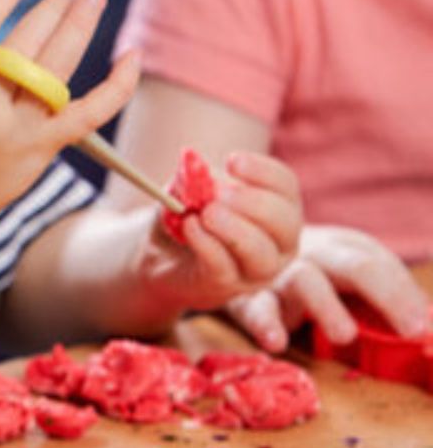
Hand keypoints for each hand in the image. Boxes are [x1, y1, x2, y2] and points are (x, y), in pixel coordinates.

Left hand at [136, 152, 302, 320]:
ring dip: (234, 230)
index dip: (263, 172)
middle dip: (254, 203)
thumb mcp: (185, 190)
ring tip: (206, 213)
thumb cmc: (187, 215)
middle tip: (220, 193)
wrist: (161, 256)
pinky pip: (225, 267)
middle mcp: (279, 241)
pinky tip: (190, 227)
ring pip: (261, 253)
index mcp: (278, 207)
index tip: (232, 161)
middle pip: (285, 221)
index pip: (286, 186)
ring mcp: (257, 269)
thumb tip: (195, 166)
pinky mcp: (228, 286)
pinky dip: (207, 245)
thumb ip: (193, 178)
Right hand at [223, 225, 429, 351]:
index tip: (427, 329)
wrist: (240, 248)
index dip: (409, 297)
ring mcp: (282, 275)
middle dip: (388, 296)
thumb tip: (432, 331)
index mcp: (349, 249)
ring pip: (306, 282)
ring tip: (345, 336)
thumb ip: (393, 299)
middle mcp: (319, 256)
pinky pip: (257, 309)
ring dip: (328, 307)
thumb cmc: (313, 274)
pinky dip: (266, 325)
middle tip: (412, 329)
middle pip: (357, 266)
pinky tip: (277, 342)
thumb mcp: (351, 276)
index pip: (388, 268)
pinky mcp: (249, 298)